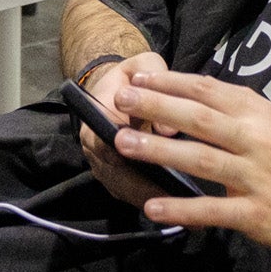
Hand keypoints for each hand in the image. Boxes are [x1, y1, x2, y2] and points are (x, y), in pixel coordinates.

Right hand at [77, 51, 169, 206]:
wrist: (110, 85)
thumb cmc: (131, 76)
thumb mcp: (144, 63)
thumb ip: (157, 82)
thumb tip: (169, 129)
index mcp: (96, 114)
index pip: (110, 142)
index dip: (135, 159)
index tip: (164, 170)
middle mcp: (92, 143)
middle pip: (115, 173)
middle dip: (145, 188)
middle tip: (177, 199)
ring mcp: (98, 161)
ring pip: (120, 187)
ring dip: (147, 199)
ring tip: (179, 208)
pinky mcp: (108, 173)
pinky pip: (124, 192)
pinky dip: (145, 200)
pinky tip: (172, 208)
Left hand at [111, 69, 270, 258]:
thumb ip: (251, 119)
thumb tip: (210, 106)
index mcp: (264, 116)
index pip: (211, 90)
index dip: (172, 82)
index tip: (141, 77)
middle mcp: (259, 140)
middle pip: (198, 117)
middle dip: (154, 106)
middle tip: (119, 100)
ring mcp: (258, 178)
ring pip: (200, 158)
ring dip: (158, 150)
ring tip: (122, 144)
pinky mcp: (260, 215)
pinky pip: (214, 210)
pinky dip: (181, 208)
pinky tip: (153, 205)